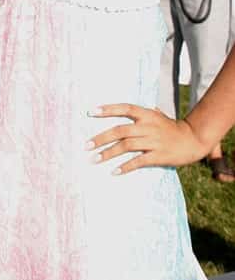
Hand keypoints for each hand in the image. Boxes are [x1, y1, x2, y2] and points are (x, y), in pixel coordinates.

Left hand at [86, 103, 208, 174]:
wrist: (194, 140)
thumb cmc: (172, 128)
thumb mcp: (159, 116)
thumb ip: (144, 113)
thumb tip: (128, 110)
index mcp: (147, 115)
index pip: (125, 108)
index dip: (108, 109)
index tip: (90, 112)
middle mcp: (148, 126)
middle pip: (120, 130)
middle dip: (101, 138)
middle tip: (85, 146)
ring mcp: (154, 141)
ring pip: (126, 146)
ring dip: (108, 153)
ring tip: (94, 159)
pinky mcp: (159, 155)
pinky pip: (139, 161)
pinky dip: (125, 166)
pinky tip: (114, 172)